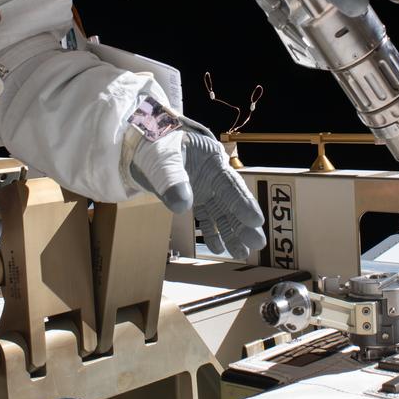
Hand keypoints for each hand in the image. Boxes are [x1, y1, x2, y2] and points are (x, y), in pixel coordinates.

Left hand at [132, 129, 266, 259]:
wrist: (140, 146)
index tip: (256, 221)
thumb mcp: (163, 157)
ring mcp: (204, 189)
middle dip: (244, 224)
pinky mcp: (194, 199)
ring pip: (222, 213)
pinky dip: (212, 233)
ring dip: (232, 233)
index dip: (244, 203)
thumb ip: (173, 179)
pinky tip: (218, 249)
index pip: (231, 184)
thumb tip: (182, 206)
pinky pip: (206, 218)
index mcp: (212, 160)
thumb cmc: (156, 144)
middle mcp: (213, 176)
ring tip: (241, 253)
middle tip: (258, 243)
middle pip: (232, 202)